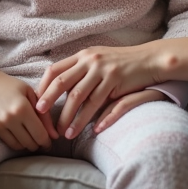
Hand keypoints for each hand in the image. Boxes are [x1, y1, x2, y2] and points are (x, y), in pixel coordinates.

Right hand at [0, 58, 57, 151]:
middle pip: (31, 142)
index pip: (40, 134)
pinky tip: (23, 137)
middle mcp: (12, 118)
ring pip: (21, 146)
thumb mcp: (30, 93)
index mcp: (23, 107)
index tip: (51, 141)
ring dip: (29, 145)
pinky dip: (19, 144)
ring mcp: (1, 124)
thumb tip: (54, 135)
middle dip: (40, 144)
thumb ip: (44, 114)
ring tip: (33, 137)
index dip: (48, 141)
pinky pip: (11, 144)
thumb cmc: (10, 85)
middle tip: (43, 140)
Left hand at [35, 40, 187, 138]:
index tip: (37, 102)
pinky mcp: (115, 80)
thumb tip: (61, 88)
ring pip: (78, 96)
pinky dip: (89, 118)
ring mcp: (102, 70)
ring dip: (69, 117)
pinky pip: (98, 103)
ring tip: (64, 133)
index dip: (43, 86)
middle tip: (40, 117)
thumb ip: (81, 71)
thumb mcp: (99, 60)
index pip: (55, 70)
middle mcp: (90, 60)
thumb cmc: (123, 63)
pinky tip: (88, 130)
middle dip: (49, 100)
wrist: (150, 59)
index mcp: (83, 55)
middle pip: (62, 82)